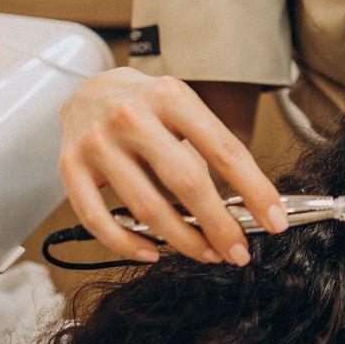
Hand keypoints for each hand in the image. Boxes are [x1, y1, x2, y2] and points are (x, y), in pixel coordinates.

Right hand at [58, 68, 285, 265]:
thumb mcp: (183, 108)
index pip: (224, 149)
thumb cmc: (146, 106)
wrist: (86, 90)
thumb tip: (247, 205)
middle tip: (239, 252)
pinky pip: (98, 220)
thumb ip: (209, 147)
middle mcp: (132, 116)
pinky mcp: (70, 167)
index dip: (254, 190)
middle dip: (220, 225)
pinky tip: (152, 253)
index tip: (274, 220)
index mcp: (171, 97)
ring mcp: (97, 142)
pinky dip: (128, 244)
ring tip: (206, 253)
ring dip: (183, 241)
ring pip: (147, 208)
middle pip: (187, 181)